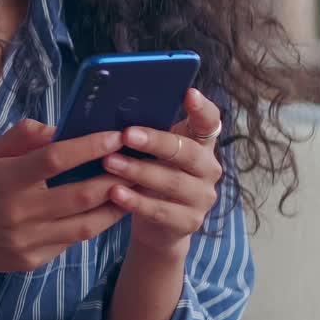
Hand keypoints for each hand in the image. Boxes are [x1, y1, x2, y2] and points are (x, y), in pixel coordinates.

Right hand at [0, 118, 130, 275]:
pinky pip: (72, 242)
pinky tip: (107, 211)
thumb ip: (23, 136)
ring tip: (133, 189)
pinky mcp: (32, 260)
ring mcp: (26, 240)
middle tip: (137, 164)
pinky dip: (92, 225)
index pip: (54, 159)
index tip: (115, 136)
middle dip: (114, 179)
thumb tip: (58, 128)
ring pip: (85, 225)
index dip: (89, 146)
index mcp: (6, 178)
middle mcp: (17, 211)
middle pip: (79, 195)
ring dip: (114, 207)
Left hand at [101, 88, 223, 260]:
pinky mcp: (190, 222)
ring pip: (172, 182)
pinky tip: (115, 193)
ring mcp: (202, 197)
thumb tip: (113, 109)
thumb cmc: (153, 175)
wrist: (158, 226)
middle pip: (187, 152)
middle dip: (155, 142)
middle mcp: (208, 168)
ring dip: (138, 171)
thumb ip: (147, 133)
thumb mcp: (154, 152)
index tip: (189, 93)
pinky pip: (161, 211)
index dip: (202, 108)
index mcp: (201, 144)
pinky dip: (136, 201)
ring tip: (110, 163)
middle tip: (126, 134)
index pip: (210, 122)